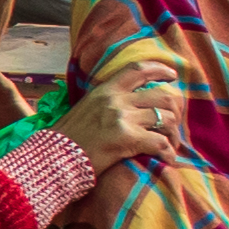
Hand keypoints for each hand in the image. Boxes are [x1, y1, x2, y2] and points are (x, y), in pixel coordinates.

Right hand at [64, 64, 184, 165]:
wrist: (53, 159)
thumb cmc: (66, 139)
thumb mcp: (84, 109)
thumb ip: (104, 102)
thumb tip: (121, 102)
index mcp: (105, 90)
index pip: (138, 70)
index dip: (160, 70)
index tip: (172, 75)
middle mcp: (116, 100)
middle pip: (161, 95)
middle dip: (175, 110)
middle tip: (174, 122)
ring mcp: (122, 118)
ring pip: (165, 118)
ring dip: (173, 133)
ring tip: (170, 144)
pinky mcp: (127, 140)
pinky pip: (160, 143)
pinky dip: (168, 152)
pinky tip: (167, 159)